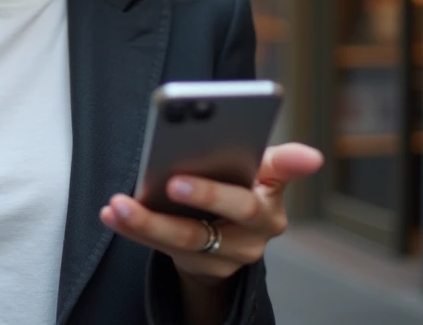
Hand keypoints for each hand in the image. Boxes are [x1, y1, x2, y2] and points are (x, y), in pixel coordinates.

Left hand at [100, 143, 323, 282]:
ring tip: (120, 204)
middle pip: (231, 212)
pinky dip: (134, 230)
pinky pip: (163, 249)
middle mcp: (255, 232)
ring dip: (149, 221)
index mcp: (269, 198)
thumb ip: (271, 160)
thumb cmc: (238, 188)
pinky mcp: (200, 266)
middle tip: (173, 182)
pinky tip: (112, 214)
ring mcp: (228, 253)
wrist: (225, 237)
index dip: (274, 170)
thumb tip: (311, 157)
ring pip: (188, 238)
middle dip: (205, 195)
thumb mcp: (256, 171)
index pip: (274, 179)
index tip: (272, 161)